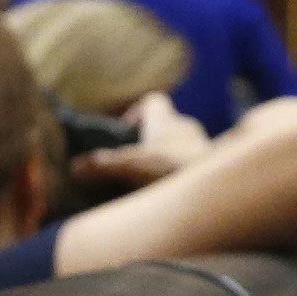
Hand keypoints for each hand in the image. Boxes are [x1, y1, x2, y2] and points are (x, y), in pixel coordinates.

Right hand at [70, 94, 207, 187]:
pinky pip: (193, 167)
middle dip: (150, 141)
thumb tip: (75, 168)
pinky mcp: (214, 169)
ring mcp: (203, 149)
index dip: (137, 112)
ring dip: (167, 160)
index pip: (153, 101)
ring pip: (181, 147)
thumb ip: (102, 165)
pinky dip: (181, 176)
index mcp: (167, 120)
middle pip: (166, 126)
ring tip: (152, 181)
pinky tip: (172, 195)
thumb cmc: (174, 170)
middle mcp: (187, 129)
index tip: (125, 131)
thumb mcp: (132, 167)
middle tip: (134, 161)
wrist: (221, 190)